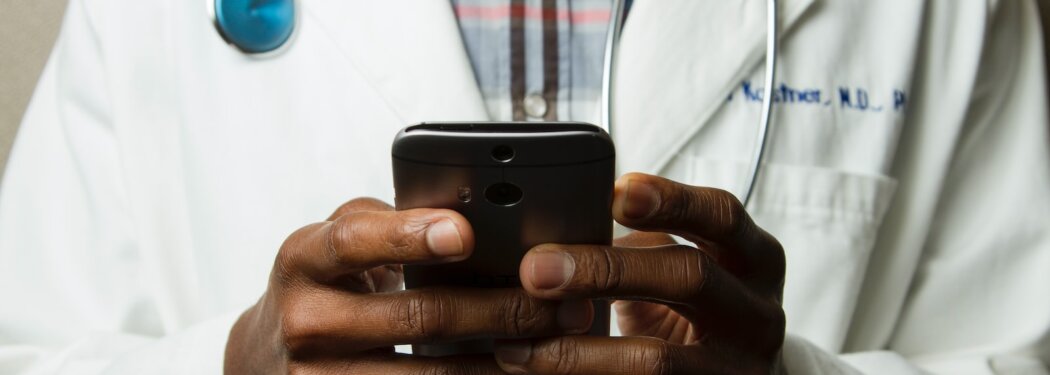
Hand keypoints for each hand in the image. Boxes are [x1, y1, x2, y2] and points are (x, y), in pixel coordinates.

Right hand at [224, 198, 592, 373]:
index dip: (410, 236)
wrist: (265, 355)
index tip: (465, 233)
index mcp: (304, 258)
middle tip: (556, 300)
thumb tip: (469, 213)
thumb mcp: (335, 241)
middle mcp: (306, 321)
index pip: (355, 241)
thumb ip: (389, 221)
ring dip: (499, 360)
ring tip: (553, 341)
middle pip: (415, 316)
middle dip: (497, 308)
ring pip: (426, 373)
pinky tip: (512, 371)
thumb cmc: (321, 284)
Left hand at [495, 173, 786, 373]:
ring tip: (518, 344)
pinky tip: (539, 372)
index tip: (615, 192)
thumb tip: (554, 233)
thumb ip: (644, 244)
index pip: (722, 216)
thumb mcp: (691, 264)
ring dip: (579, 352)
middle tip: (535, 270)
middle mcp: (757, 313)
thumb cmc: (701, 308)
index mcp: (755, 259)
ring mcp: (738, 368)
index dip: (672, 201)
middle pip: (690, 277)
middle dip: (606, 270)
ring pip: (659, 360)